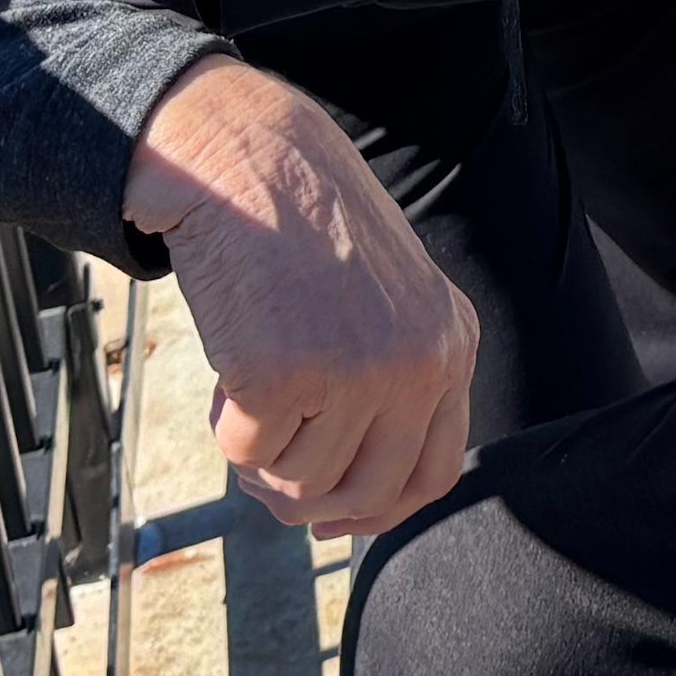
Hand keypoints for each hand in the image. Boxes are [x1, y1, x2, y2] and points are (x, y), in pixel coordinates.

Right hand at [122, 57, 478, 535]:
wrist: (245, 157)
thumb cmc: (304, 227)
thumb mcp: (388, 296)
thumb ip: (395, 376)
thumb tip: (351, 500)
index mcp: (450, 343)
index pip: (434, 472)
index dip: (378, 511)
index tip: (335, 518)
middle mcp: (418, 363)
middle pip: (367, 495)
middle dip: (308, 502)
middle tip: (266, 472)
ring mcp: (356, 372)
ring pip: (299, 484)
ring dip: (261, 453)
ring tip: (249, 382)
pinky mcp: (283, 376)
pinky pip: (245, 456)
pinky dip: (225, 427)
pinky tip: (227, 369)